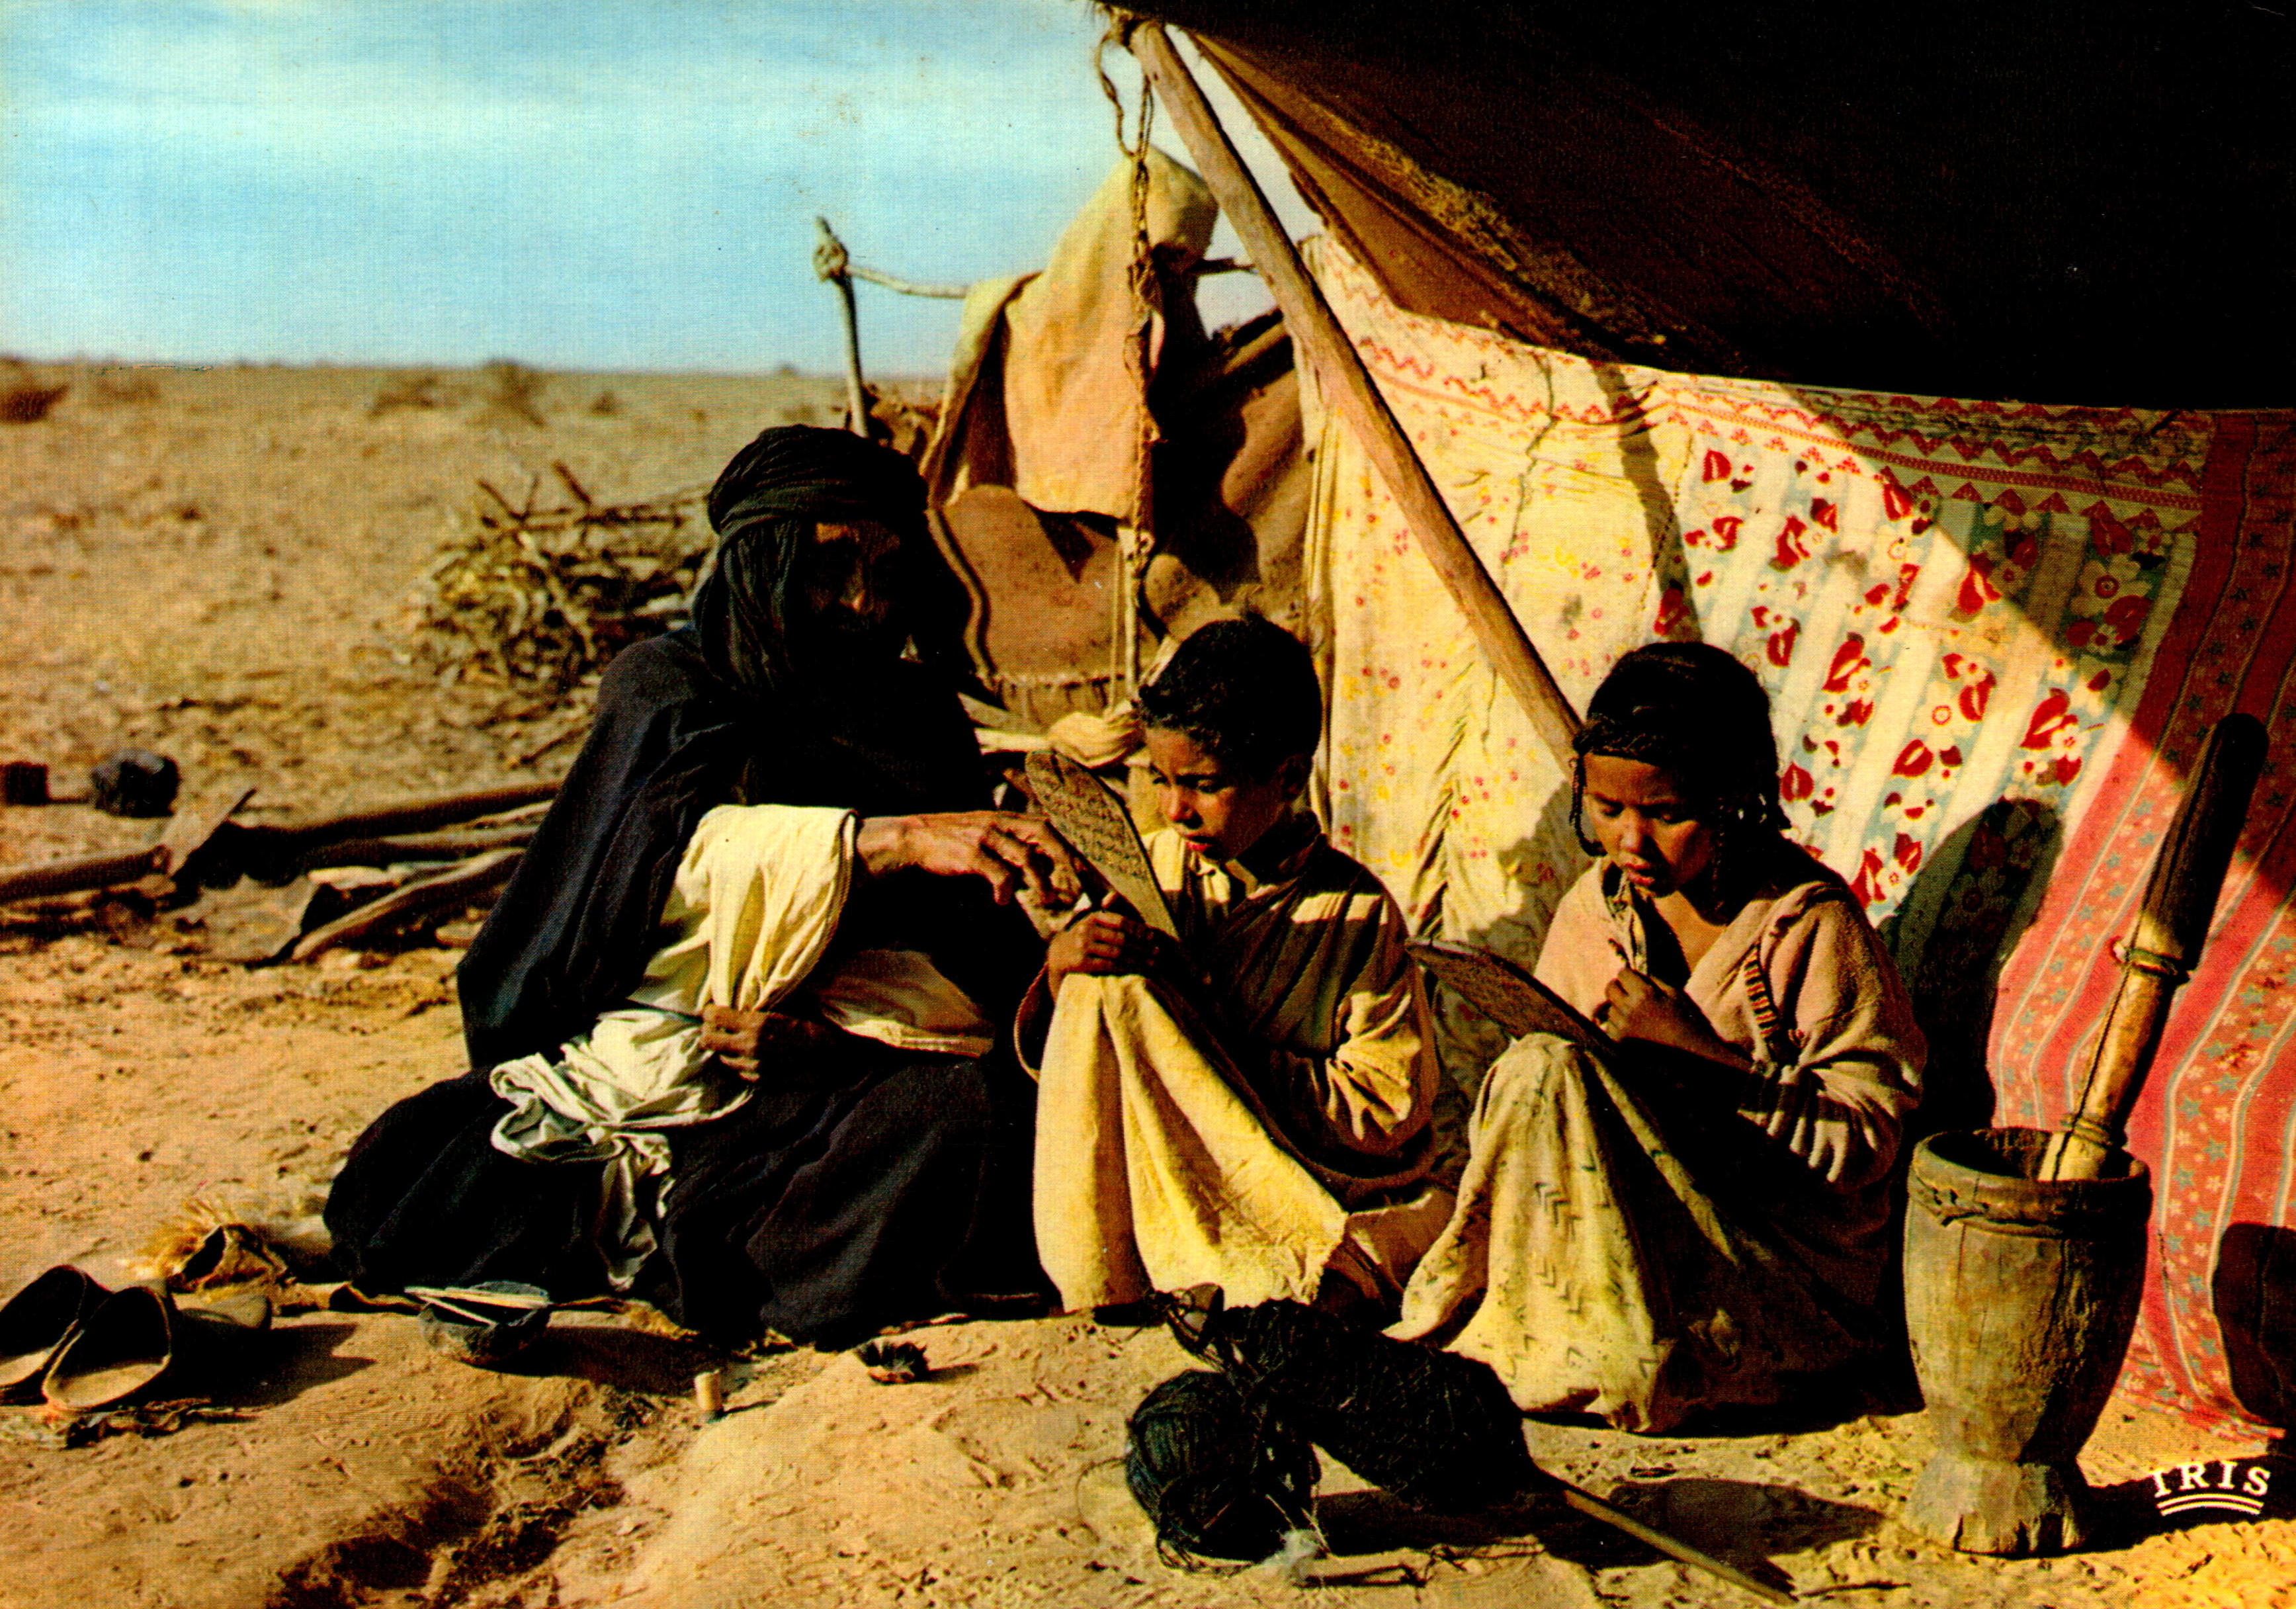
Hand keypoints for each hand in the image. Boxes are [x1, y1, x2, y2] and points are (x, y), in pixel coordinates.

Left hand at [700, 1004, 827, 1077]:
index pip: (714, 1017)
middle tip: (717, 1026)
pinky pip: (738, 1073)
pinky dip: (740, 1063)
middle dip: (710, 1031)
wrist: (836, 1054)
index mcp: (757, 1024)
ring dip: (725, 1049)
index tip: (712, 1009)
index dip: (710, 1011)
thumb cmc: (815, 1021)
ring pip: (722, 1059)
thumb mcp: (788, 1003)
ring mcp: (755, 1068)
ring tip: (735, 1041)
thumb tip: (741, 993)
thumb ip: (762, 1002)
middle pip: (708, 1041)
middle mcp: (751, 1048)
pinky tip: (750, 1055)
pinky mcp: (762, 1082)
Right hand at [855, 811, 1081, 906]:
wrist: (917, 837)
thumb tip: (1047, 866)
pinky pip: (997, 873)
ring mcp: (985, 837)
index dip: (1069, 845)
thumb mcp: (990, 836)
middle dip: (1063, 858)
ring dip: (1040, 880)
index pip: (1048, 825)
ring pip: (1024, 855)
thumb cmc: (957, 841)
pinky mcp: (970, 854)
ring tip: (1047, 900)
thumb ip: (1017, 846)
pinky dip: (1005, 889)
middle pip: (1044, 833)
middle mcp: (1000, 823)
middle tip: (1074, 882)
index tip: (1084, 867)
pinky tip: (1003, 901)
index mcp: (1008, 819)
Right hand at [1044, 908, 1161, 994]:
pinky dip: (1124, 967)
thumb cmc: (1083, 935)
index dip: (1139, 929)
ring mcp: (1083, 946)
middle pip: (1122, 939)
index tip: (1152, 935)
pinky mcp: (1081, 962)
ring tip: (1151, 962)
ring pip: (1117, 953)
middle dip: (1142, 946)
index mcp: (1093, 917)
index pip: (1121, 922)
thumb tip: (1113, 896)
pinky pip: (1108, 965)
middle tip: (1157, 951)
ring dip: (1137, 959)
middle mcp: (1087, 930)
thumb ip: (1107, 911)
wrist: (1058, 953)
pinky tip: (1136, 969)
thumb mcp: (1092, 920)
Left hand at [1600, 967, 1733, 1060]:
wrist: (1690, 1055)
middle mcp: (1628, 1009)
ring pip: (1610, 1009)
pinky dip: (1619, 1026)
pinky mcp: (1619, 1043)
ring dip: (1619, 1009)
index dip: (1628, 975)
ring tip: (1636, 1017)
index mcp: (1643, 994)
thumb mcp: (1675, 994)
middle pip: (1610, 989)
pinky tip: (1633, 1030)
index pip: (1622, 974)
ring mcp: (1622, 1027)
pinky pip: (1610, 1027)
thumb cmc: (1687, 1022)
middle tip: (1629, 994)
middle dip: (1619, 988)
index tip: (1633, 980)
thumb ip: (1654, 981)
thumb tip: (1637, 976)